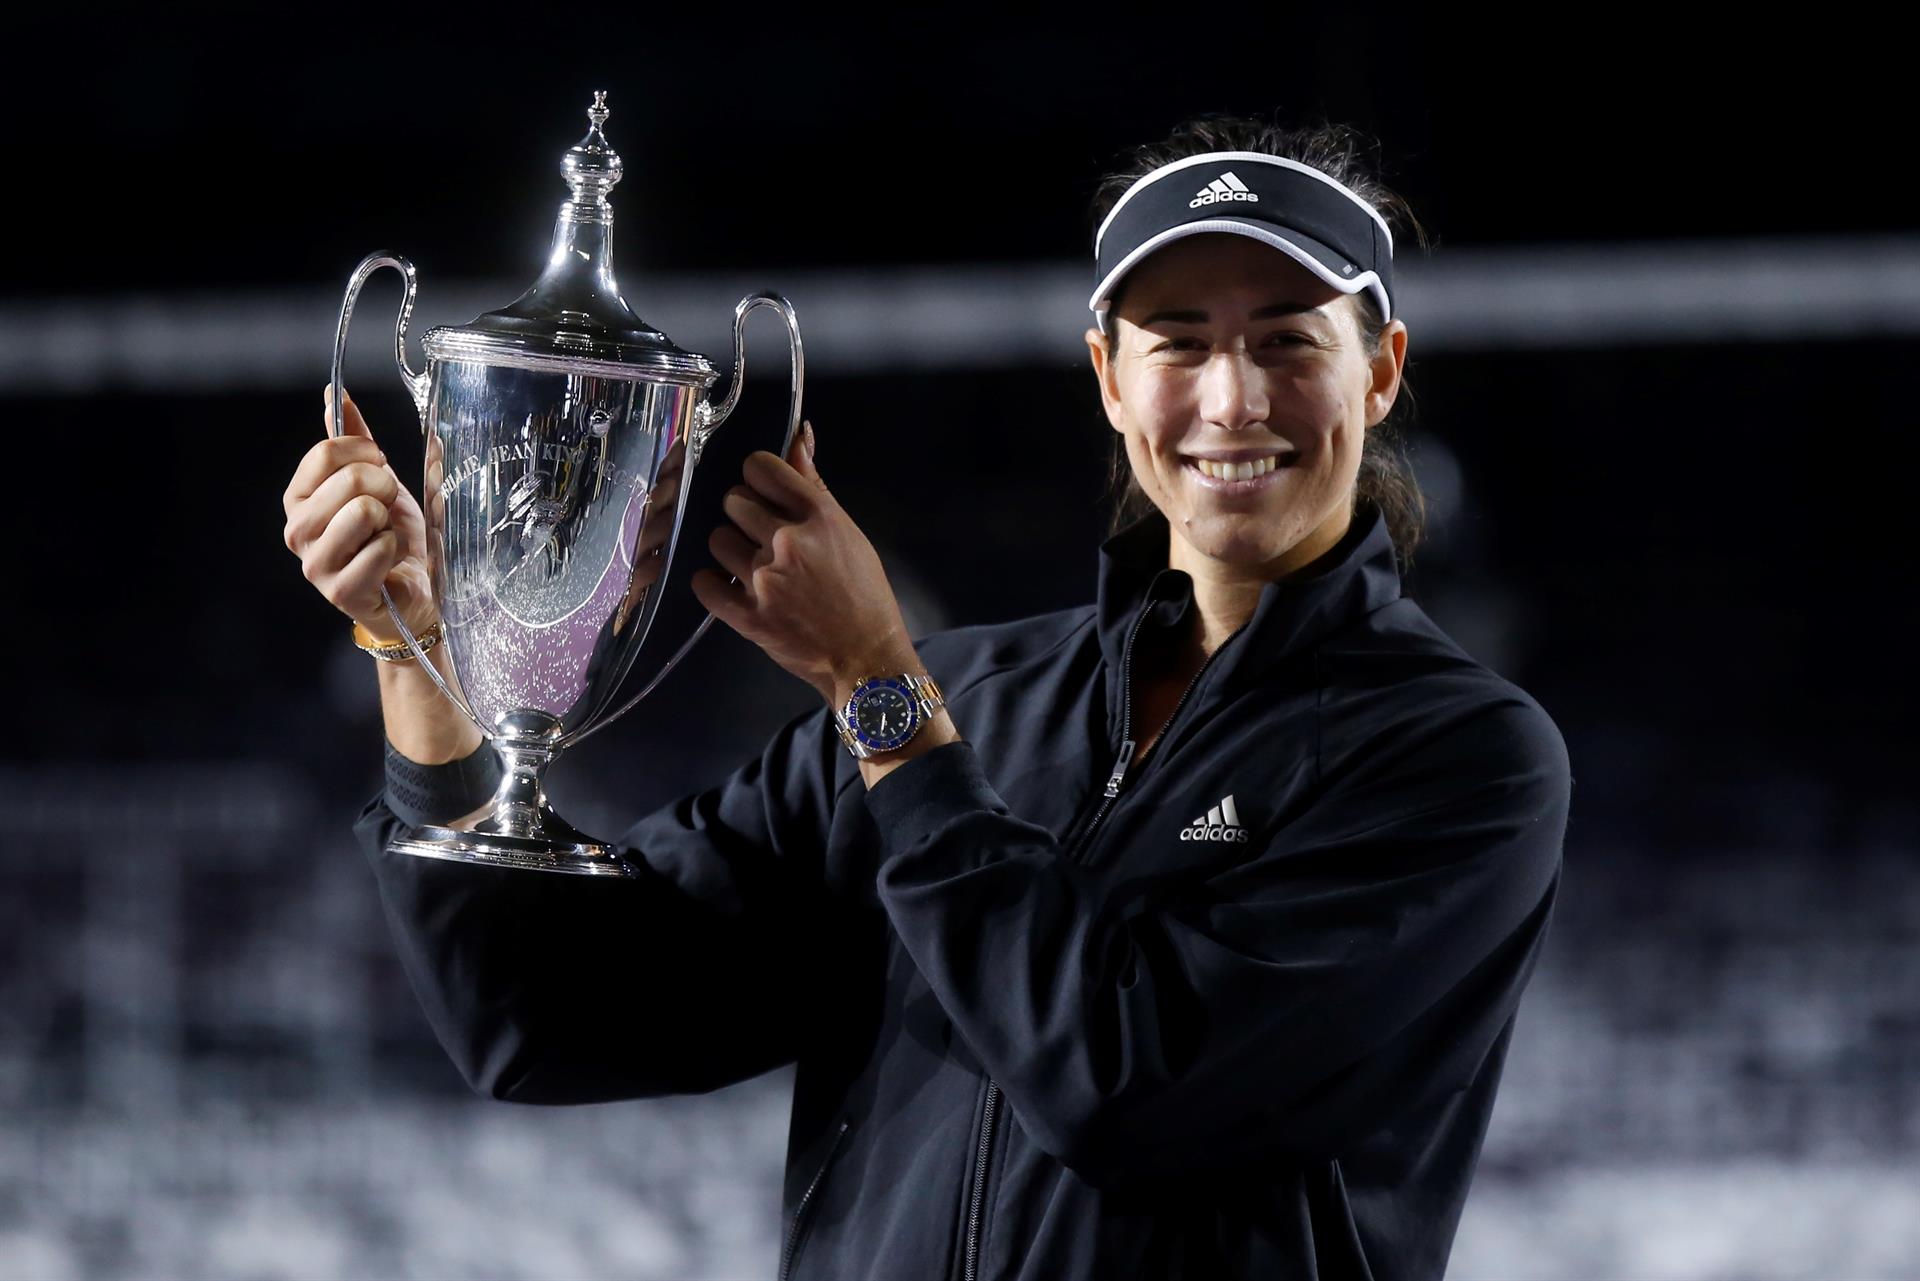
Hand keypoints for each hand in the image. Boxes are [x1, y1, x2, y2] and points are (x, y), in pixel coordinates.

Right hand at [283, 386, 436, 639]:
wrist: (414, 586)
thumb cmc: (391, 532)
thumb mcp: (377, 478)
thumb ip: (354, 438)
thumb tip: (335, 394)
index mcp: (299, 498)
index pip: (325, 453)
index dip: (364, 452)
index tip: (380, 464)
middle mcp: (297, 530)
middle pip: (349, 481)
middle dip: (383, 487)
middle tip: (387, 507)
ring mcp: (315, 564)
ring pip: (363, 513)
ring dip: (388, 522)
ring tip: (384, 535)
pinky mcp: (339, 591)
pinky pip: (379, 549)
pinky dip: (395, 550)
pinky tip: (389, 562)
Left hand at [690, 421, 916, 703]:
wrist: (866, 658)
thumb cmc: (864, 594)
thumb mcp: (848, 532)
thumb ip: (814, 486)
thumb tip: (798, 435)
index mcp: (818, 516)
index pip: (761, 467)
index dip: (758, 477)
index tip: (765, 494)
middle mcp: (788, 541)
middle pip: (734, 500)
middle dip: (744, 515)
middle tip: (761, 536)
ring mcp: (765, 580)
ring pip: (717, 540)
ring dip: (730, 550)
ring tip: (751, 566)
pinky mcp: (748, 616)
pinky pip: (705, 585)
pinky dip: (713, 585)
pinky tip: (731, 588)